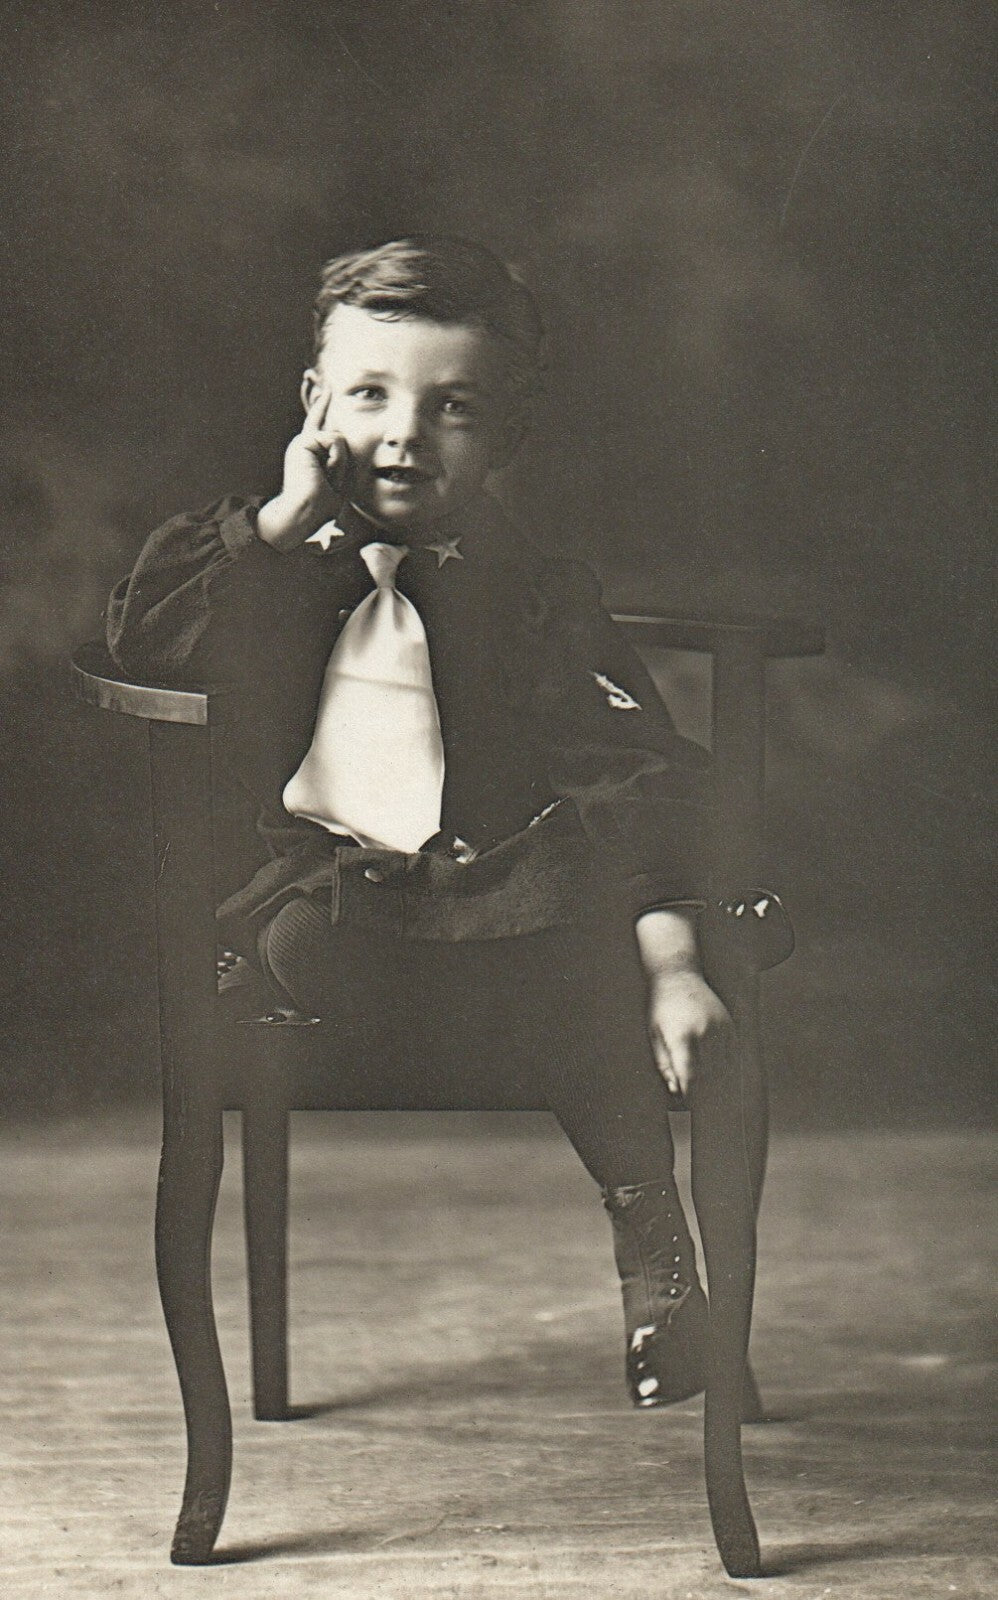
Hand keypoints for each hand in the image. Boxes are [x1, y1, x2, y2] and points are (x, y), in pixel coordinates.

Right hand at [257, 388, 349, 549]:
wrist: (305, 512)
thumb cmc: (322, 503)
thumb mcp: (338, 476)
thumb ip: (341, 455)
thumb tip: (337, 435)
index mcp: (310, 452)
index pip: (317, 423)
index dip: (320, 403)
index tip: (324, 385)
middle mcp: (304, 444)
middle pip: (335, 433)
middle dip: (342, 460)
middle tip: (328, 476)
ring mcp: (302, 442)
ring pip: (338, 439)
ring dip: (340, 463)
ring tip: (327, 479)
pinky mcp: (304, 441)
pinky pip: (335, 441)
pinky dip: (337, 459)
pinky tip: (325, 472)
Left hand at [646, 967, 735, 1098]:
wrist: (678, 975)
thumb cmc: (661, 1008)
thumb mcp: (655, 1035)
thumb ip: (665, 1064)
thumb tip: (676, 1091)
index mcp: (682, 1036)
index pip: (690, 1075)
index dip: (690, 1094)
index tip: (688, 1104)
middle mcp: (704, 1032)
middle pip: (710, 1074)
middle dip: (705, 1091)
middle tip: (702, 1106)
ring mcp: (720, 1027)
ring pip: (725, 1065)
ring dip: (718, 1080)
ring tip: (714, 1094)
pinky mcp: (729, 1024)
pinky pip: (732, 1053)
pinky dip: (728, 1065)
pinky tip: (722, 1073)